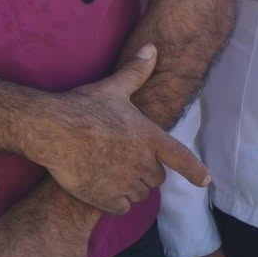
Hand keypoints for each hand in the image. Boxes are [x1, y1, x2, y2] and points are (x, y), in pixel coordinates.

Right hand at [31, 45, 211, 213]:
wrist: (51, 130)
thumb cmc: (82, 108)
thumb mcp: (113, 88)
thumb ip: (136, 72)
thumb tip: (152, 48)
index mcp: (149, 137)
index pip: (181, 157)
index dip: (195, 171)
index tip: (206, 181)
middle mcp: (143, 163)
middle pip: (156, 179)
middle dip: (145, 172)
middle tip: (124, 160)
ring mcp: (125, 182)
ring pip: (139, 194)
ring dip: (131, 188)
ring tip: (110, 172)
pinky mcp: (107, 199)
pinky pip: (121, 207)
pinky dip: (115, 202)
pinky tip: (100, 188)